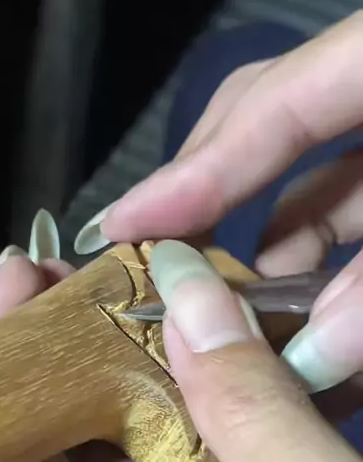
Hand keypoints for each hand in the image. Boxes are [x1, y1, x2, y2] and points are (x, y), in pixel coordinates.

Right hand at [79, 12, 362, 396]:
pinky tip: (309, 325)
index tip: (121, 228)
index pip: (272, 103)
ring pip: (315, 189)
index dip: (193, 170)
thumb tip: (309, 359)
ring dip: (279, 264)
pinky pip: (352, 213)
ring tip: (245, 334)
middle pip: (269, 131)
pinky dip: (326, 269)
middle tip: (173, 283)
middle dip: (220, 214)